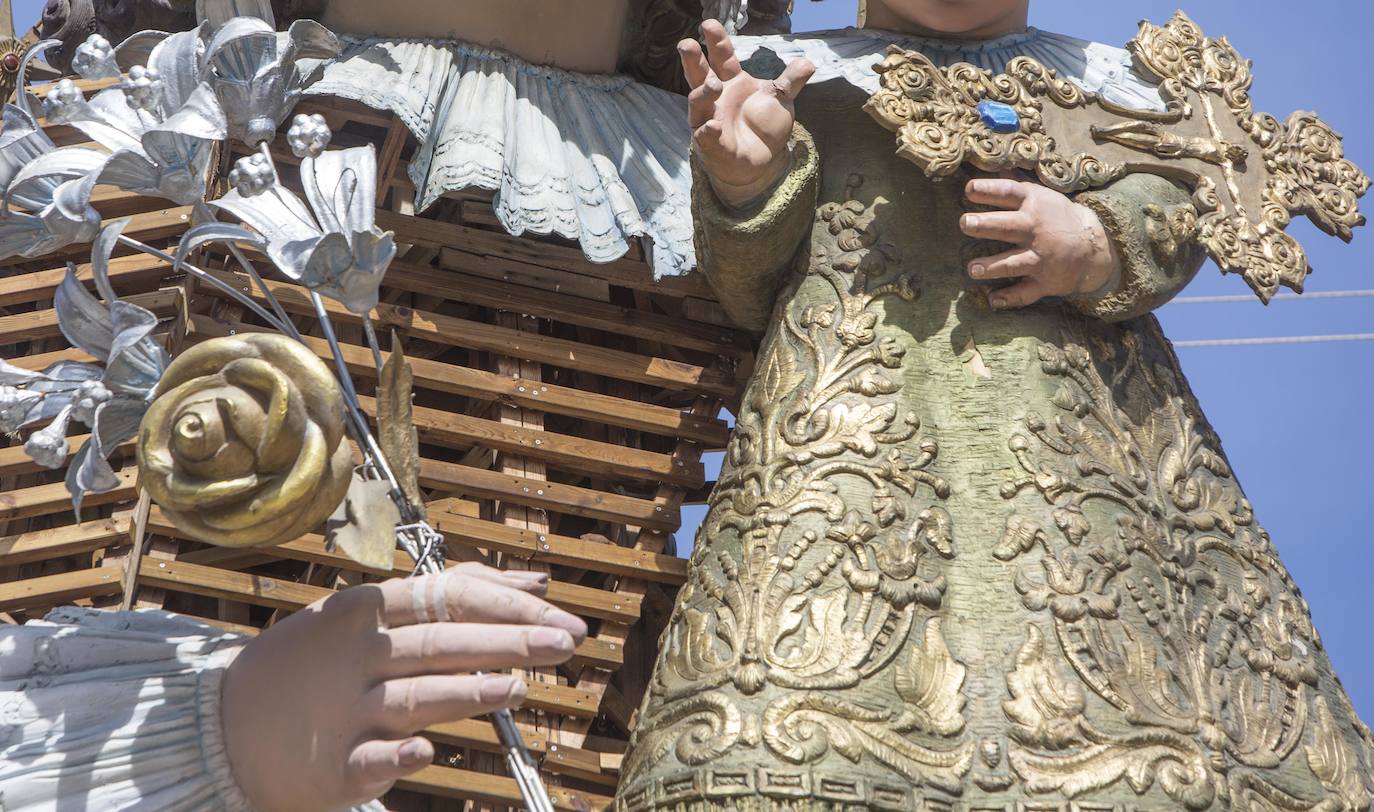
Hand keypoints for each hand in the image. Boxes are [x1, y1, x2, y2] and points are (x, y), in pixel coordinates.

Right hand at [219, 563, 587, 811]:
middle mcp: (358, 656)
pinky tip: (427, 751)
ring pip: (415, 697)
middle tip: (565, 644)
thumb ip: (454, 593)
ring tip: (515, 688)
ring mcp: (344, 711)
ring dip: (466, 692)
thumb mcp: (368, 615)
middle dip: (508, 642)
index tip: (562, 618)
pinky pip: (372, 759)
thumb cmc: (315, 664)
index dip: (509, 606)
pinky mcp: (333, 766)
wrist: (223, 728)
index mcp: (368, 610)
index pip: (448, 598)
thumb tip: (536, 586)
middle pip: (440, 644)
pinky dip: (398, 755)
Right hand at [679, 19, 814, 207]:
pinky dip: (707, 131)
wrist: (763, 159)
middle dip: (692, 59)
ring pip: (698, 104)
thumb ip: (790, 82)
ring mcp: (710, 120)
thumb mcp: (781, 100)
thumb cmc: (765, 124)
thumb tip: (809, 63)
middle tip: (686, 44)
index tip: (708, 24)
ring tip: (713, 85)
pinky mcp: (712, 144)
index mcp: (732, 82)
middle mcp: (716, 99)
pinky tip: (713, 126)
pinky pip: (705, 136)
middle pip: (699, 75)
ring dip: (702, 93)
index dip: (716, 41)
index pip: (722, 57)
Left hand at [962, 179, 1121, 309]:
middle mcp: (1036, 230)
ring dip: (992, 266)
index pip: (1009, 193)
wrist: (1094, 245)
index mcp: (1033, 205)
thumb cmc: (1058, 217)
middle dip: (985, 225)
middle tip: (965, 223)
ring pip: (1013, 263)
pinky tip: (993, 301)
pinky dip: (1010, 298)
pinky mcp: (1044, 282)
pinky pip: (1026, 293)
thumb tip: (993, 163)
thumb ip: (1015, 184)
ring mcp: (1040, 257)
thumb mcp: (1041, 195)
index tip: (969, 190)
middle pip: (1007, 226)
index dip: (989, 190)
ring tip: (972, 269)